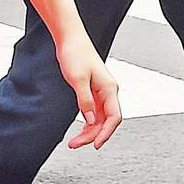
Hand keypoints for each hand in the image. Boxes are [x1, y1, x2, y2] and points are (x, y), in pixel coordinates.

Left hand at [56, 34, 121, 150]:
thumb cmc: (75, 54)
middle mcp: (108, 92)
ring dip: (88, 131)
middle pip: (105, 121)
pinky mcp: (92, 91)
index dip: (106, 133)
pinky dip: (87, 123)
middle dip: (92, 135)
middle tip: (75, 144)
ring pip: (99, 119)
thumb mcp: (77, 79)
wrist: (70, 39)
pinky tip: (79, 129)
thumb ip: (85, 101)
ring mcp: (100, 92)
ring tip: (74, 142)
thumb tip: (91, 121)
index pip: (114, 117)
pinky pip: (93, 113)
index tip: (96, 144)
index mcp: (109, 88)